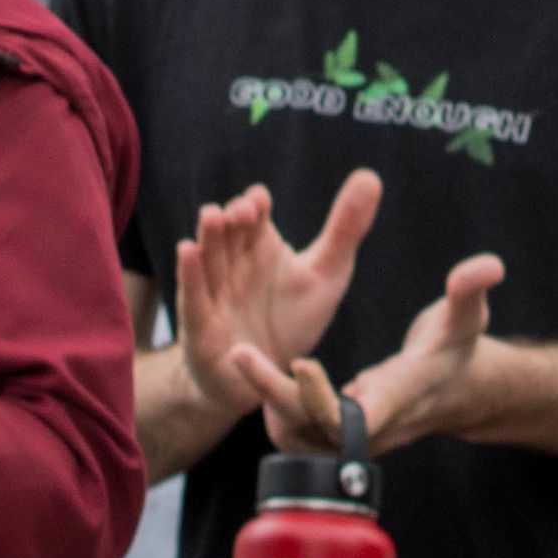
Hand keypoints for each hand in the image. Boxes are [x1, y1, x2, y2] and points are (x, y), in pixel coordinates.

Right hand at [172, 172, 378, 421]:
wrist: (269, 381)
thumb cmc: (293, 320)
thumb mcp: (327, 274)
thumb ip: (346, 228)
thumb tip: (370, 176)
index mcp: (259, 245)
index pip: (253, 215)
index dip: (254, 205)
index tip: (260, 200)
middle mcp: (233, 262)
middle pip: (228, 232)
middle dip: (231, 218)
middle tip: (241, 210)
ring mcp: (215, 292)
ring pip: (208, 258)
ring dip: (208, 237)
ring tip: (212, 215)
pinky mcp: (202, 325)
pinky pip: (194, 297)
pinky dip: (189, 275)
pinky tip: (187, 250)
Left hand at [243, 252, 505, 457]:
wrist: (455, 392)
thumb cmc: (457, 351)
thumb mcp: (466, 319)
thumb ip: (470, 292)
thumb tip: (489, 265)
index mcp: (396, 400)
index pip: (354, 416)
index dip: (322, 398)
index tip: (300, 364)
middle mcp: (368, 428)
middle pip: (309, 427)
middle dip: (270, 391)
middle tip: (238, 351)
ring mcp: (349, 437)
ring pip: (293, 435)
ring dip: (263, 400)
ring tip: (242, 354)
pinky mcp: (333, 434)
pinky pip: (292, 430)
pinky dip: (269, 403)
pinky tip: (254, 367)